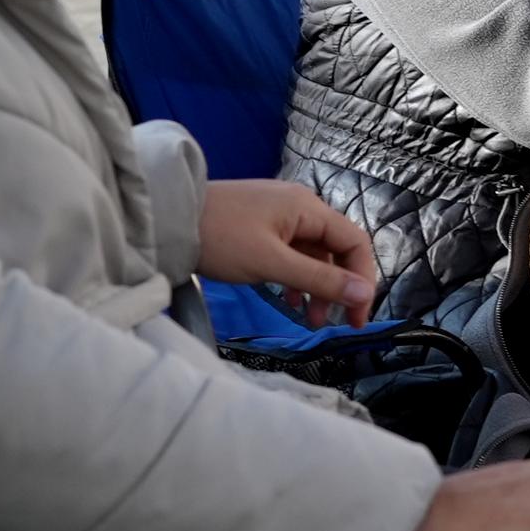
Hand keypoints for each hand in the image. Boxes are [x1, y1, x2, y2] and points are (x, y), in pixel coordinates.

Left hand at [194, 177, 379, 324]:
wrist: (165, 218)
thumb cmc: (221, 238)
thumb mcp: (272, 263)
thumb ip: (320, 279)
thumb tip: (364, 294)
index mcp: (309, 208)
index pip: (355, 243)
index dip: (363, 280)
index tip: (356, 316)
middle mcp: (300, 206)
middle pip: (336, 249)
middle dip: (339, 287)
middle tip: (336, 324)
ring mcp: (279, 214)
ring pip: (313, 254)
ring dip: (316, 286)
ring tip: (308, 319)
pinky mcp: (260, 224)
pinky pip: (291, 252)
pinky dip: (295, 277)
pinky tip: (288, 299)